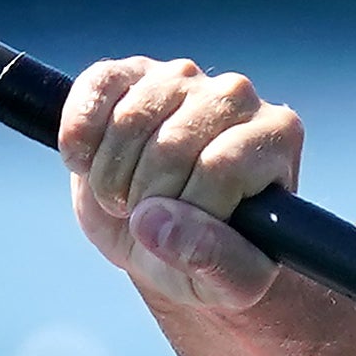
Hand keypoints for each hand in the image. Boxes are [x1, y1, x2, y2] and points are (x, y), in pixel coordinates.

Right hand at [57, 57, 302, 316]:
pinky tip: (87, 163)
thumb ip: (216, 262)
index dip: (190, 212)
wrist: (159, 236)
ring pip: (128, 121)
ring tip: (125, 197)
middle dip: (145, 199)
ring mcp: (181, 77)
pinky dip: (79, 138)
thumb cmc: (206, 257)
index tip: (187, 233)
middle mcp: (235, 95)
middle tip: (149, 218)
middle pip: (171, 146)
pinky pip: (94, 90)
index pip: (220, 169)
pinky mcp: (128, 73)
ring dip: (109, 177)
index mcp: (276, 135)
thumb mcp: (229, 282)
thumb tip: (158, 224)